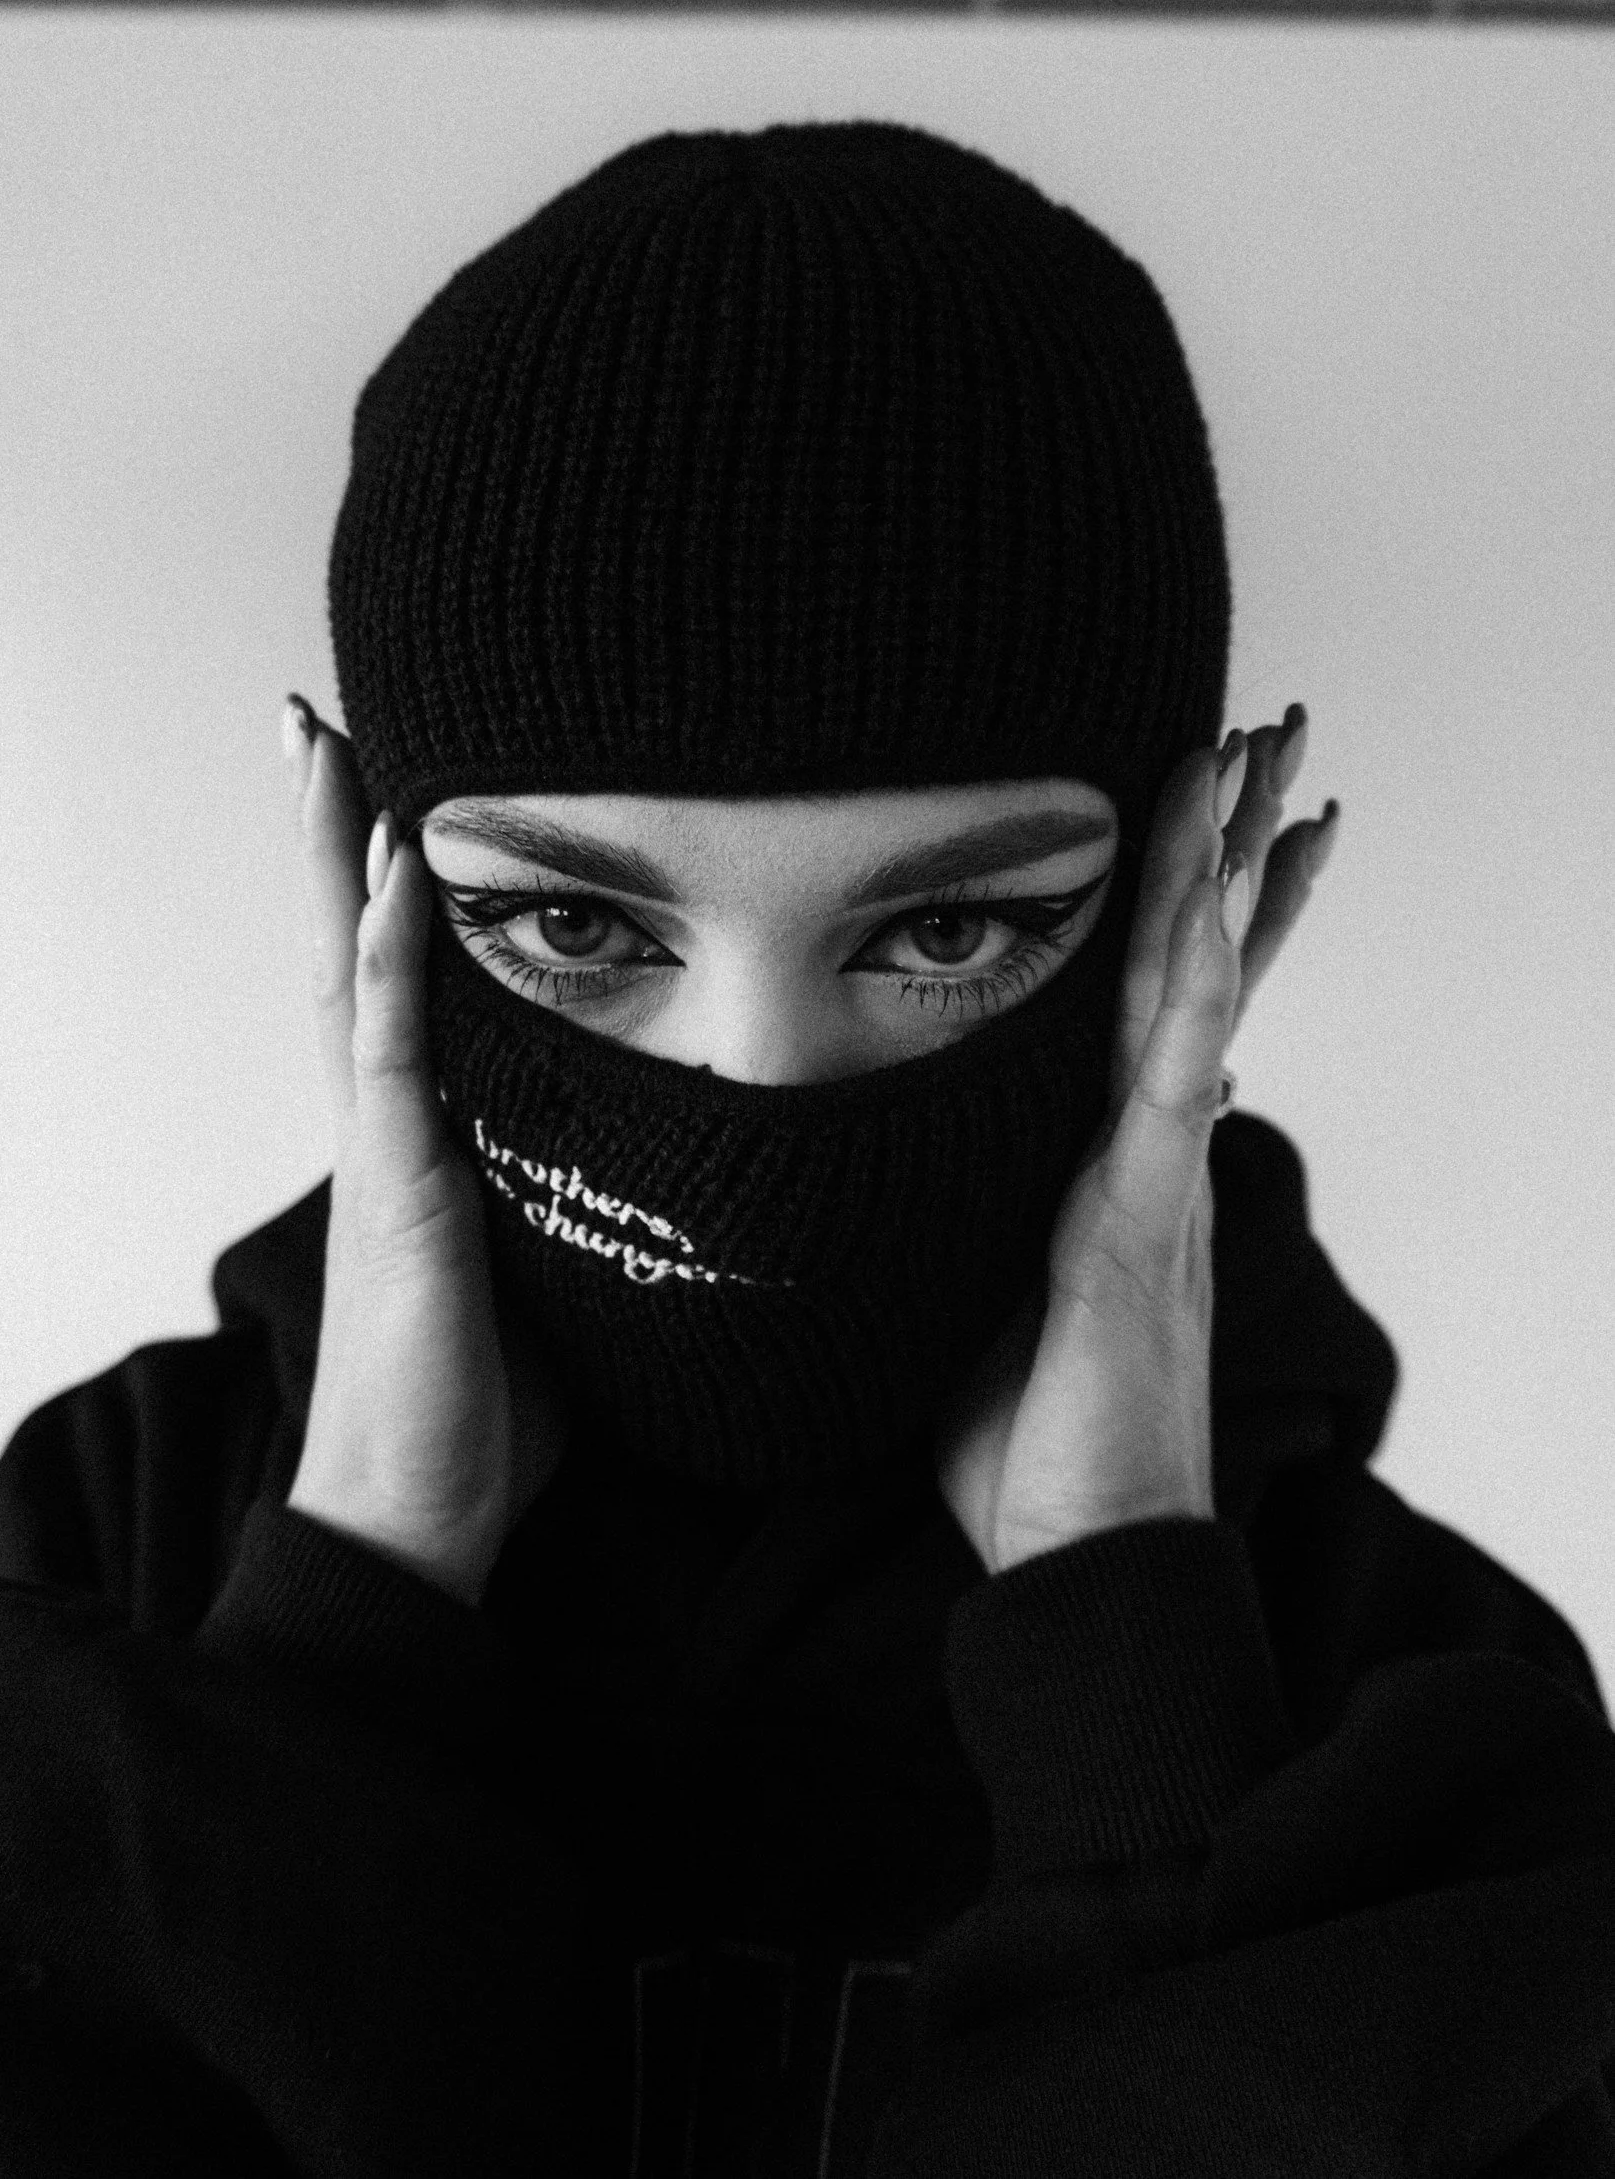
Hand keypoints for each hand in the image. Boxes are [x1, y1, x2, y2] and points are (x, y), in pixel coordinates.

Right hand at [281, 698, 568, 1606]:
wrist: (421, 1511)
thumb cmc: (483, 1405)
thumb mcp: (544, 1268)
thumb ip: (573, 1197)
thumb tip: (662, 1164)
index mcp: (415, 1139)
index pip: (385, 981)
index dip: (373, 885)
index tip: (378, 791)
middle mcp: (384, 1126)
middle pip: (343, 948)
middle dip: (327, 835)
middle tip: (310, 721)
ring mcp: (383, 1149)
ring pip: (348, 971)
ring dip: (338, 857)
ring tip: (328, 748)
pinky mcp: (402, 1186)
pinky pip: (389, 1047)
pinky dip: (383, 955)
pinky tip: (387, 877)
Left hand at [935, 706, 1339, 1573]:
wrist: (1075, 1553)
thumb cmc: (1033, 1435)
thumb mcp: (1004, 1285)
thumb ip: (1026, 1201)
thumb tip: (1045, 1142)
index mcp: (1120, 1153)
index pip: (1173, 991)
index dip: (1208, 892)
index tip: (1222, 792)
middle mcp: (1153, 1148)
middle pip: (1211, 961)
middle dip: (1242, 843)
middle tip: (1277, 728)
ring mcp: (1154, 1180)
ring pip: (1201, 995)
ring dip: (1229, 876)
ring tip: (1262, 767)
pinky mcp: (1134, 1229)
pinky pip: (1166, 1091)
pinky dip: (1197, 999)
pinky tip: (1217, 920)